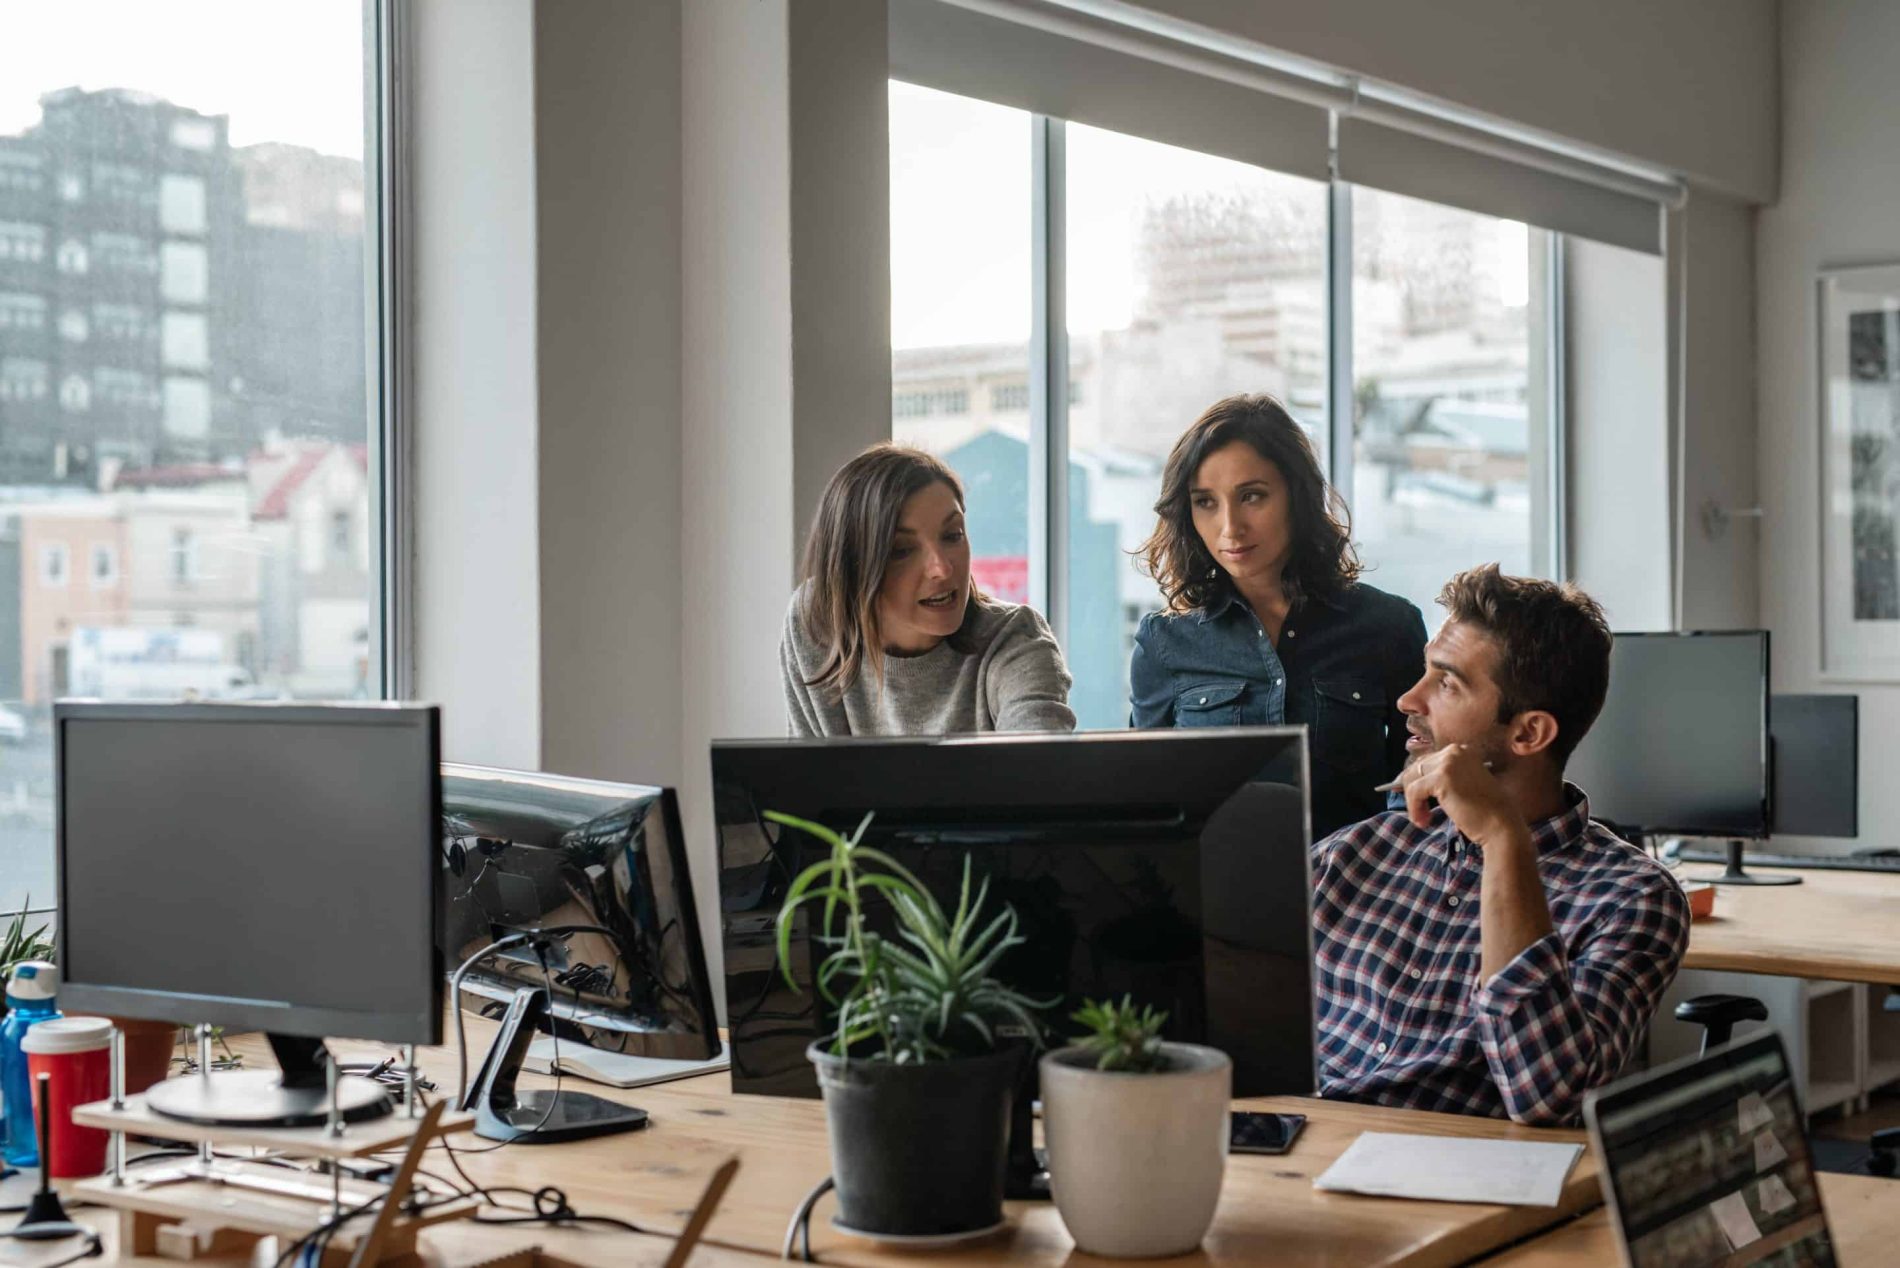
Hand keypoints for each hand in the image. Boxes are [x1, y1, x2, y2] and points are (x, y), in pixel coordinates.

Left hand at [1395, 744, 1518, 846]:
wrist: (1500, 825)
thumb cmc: (1484, 811)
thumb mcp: (1462, 784)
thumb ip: (1443, 776)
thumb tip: (1411, 779)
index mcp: (1463, 750)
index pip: (1428, 761)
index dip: (1418, 781)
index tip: (1419, 801)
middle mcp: (1455, 751)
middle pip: (1417, 767)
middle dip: (1413, 791)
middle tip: (1421, 813)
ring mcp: (1448, 762)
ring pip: (1412, 778)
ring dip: (1413, 802)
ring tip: (1423, 819)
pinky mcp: (1441, 778)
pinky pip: (1413, 791)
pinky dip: (1414, 808)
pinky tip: (1423, 821)